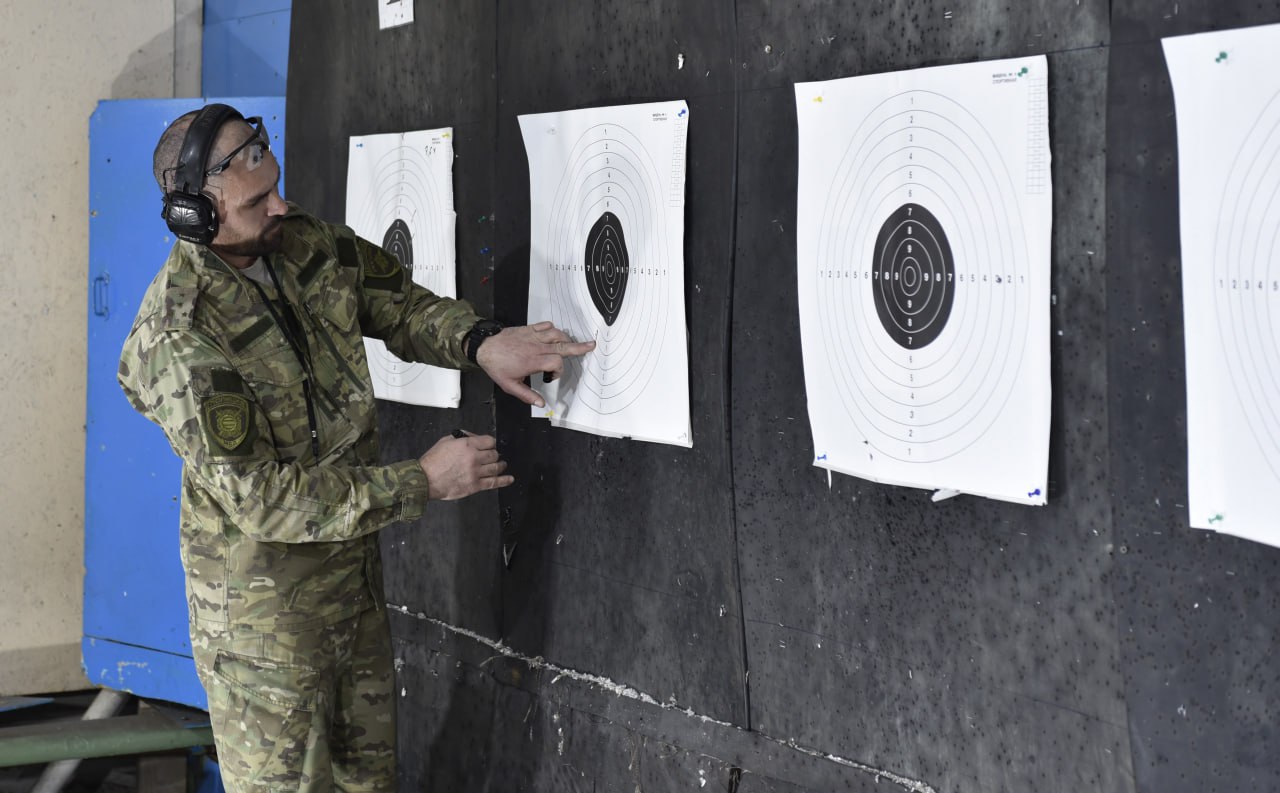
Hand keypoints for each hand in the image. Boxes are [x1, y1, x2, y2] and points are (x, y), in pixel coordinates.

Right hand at [417, 432, 512, 499]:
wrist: (425, 479)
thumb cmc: (433, 461)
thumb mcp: (446, 440)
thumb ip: (463, 437)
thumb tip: (474, 437)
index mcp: (467, 445)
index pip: (489, 441)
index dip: (490, 443)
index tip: (490, 446)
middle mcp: (474, 458)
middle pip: (494, 454)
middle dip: (494, 454)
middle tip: (493, 456)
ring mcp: (476, 473)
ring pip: (496, 468)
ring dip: (500, 466)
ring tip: (501, 465)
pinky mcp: (475, 486)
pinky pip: (494, 483)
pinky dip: (504, 481)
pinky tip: (509, 479)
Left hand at [475, 321, 595, 406]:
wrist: (484, 347)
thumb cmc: (496, 366)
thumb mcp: (509, 385)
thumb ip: (527, 395)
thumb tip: (541, 404)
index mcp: (532, 361)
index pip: (556, 362)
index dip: (559, 371)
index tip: (550, 377)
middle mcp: (536, 347)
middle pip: (562, 345)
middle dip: (578, 347)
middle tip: (591, 345)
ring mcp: (533, 336)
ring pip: (556, 333)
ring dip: (565, 338)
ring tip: (570, 344)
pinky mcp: (528, 329)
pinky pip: (545, 325)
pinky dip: (552, 329)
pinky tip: (554, 335)